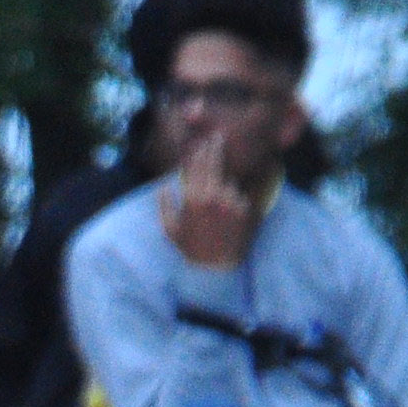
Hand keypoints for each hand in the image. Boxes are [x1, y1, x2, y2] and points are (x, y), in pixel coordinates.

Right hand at [162, 128, 254, 271]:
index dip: (199, 152)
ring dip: (226, 186)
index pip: (196, 166)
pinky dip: (237, 201)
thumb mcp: (171, 231)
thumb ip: (164, 207)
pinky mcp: (244, 209)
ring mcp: (230, 201)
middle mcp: (212, 196)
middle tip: (218, 137)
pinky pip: (240, 196)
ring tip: (222, 203)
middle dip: (215, 148)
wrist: (216, 268)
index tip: (202, 142)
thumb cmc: (192, 250)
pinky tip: (232, 214)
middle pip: (214, 163)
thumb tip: (163, 187)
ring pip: (228, 182)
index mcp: (192, 199)